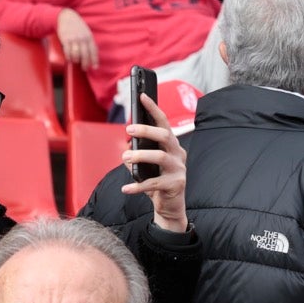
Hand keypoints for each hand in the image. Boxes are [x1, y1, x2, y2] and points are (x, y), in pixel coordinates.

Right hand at [56, 9, 97, 68]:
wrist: (66, 17)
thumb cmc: (77, 26)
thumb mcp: (86, 32)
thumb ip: (89, 42)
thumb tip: (91, 54)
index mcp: (89, 37)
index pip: (93, 51)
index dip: (94, 60)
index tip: (95, 67)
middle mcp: (82, 39)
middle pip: (85, 55)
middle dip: (85, 63)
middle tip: (84, 68)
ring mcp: (74, 39)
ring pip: (76, 55)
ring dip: (76, 60)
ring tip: (75, 61)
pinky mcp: (66, 40)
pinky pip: (67, 52)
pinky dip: (68, 57)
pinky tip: (69, 58)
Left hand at [120, 93, 188, 231]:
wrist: (170, 206)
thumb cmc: (157, 181)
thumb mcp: (146, 165)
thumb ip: (137, 155)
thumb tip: (126, 151)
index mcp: (172, 145)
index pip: (164, 122)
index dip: (153, 108)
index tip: (142, 96)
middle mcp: (178, 154)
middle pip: (165, 136)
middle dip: (147, 130)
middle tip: (128, 129)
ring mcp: (179, 169)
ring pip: (160, 157)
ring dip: (140, 155)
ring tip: (124, 157)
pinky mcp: (176, 185)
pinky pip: (154, 183)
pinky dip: (137, 186)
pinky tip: (126, 189)